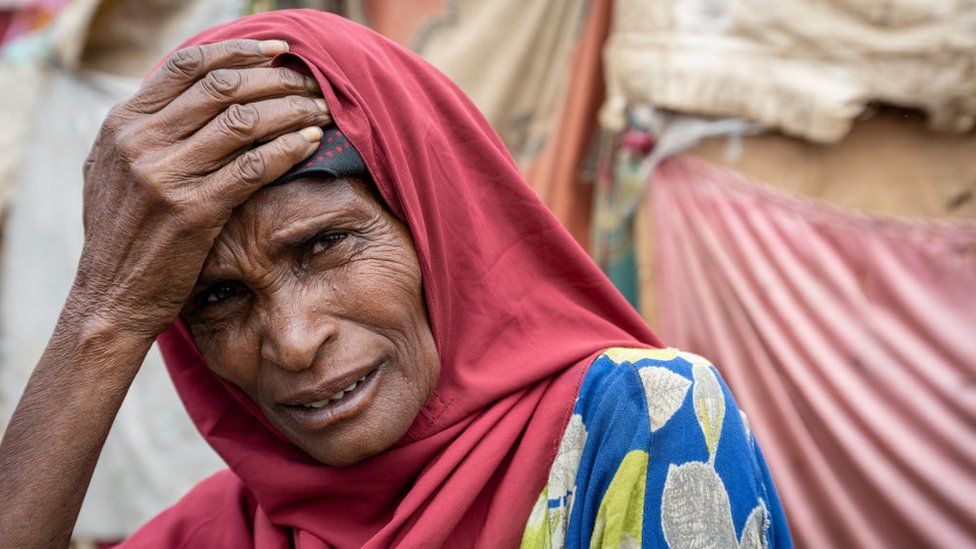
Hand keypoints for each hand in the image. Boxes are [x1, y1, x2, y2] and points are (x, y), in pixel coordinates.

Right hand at [73, 38, 328, 340]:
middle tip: (311, 85)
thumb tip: (193, 94)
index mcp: (123, 123)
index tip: (278, 51)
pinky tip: (311, 144)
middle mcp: (140, 142)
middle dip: (276, 80)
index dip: (239, 52)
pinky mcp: (193, 211)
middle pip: (223, 89)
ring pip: (244, 122)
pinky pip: (253, 167)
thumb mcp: (115, 169)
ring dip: (291, 112)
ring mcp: (165, 175)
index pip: (188, 66)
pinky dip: (288, 150)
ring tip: (320, 112)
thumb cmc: (124, 233)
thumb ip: (148, 131)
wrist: (112, 295)